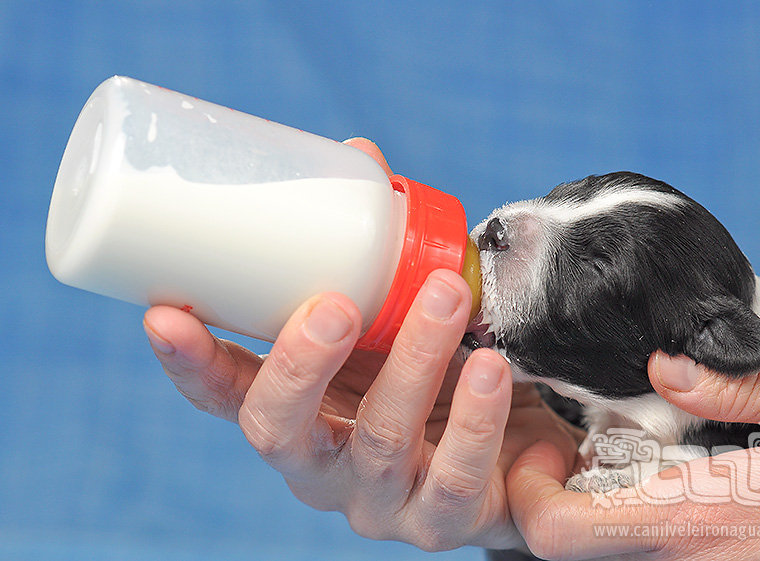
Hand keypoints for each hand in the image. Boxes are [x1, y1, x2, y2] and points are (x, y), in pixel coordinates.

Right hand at [143, 138, 579, 551]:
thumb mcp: (390, 319)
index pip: (226, 396)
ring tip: (446, 296)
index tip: (163, 312)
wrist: (513, 450)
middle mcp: (323, 465)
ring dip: (410, 361)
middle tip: (335, 303)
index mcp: (296, 414)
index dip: (191, 362)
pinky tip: (489, 367)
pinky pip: (455, 477)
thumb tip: (356, 157)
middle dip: (298, 365)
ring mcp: (381, 501)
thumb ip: (370, 250)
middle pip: (279, 431)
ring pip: (379, 442)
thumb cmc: (430, 375)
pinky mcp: (445, 520)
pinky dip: (473, 417)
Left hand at [506, 352, 759, 559]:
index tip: (546, 453)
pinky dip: (633, 526)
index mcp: (697, 519)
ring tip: (618, 464)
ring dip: (596, 514)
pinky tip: (661, 488)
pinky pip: (647, 555)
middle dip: (558, 499)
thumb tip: (665, 369)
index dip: (529, 494)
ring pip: (608, 553)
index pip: (558, 533)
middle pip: (573, 549)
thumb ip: (743, 389)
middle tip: (577, 450)